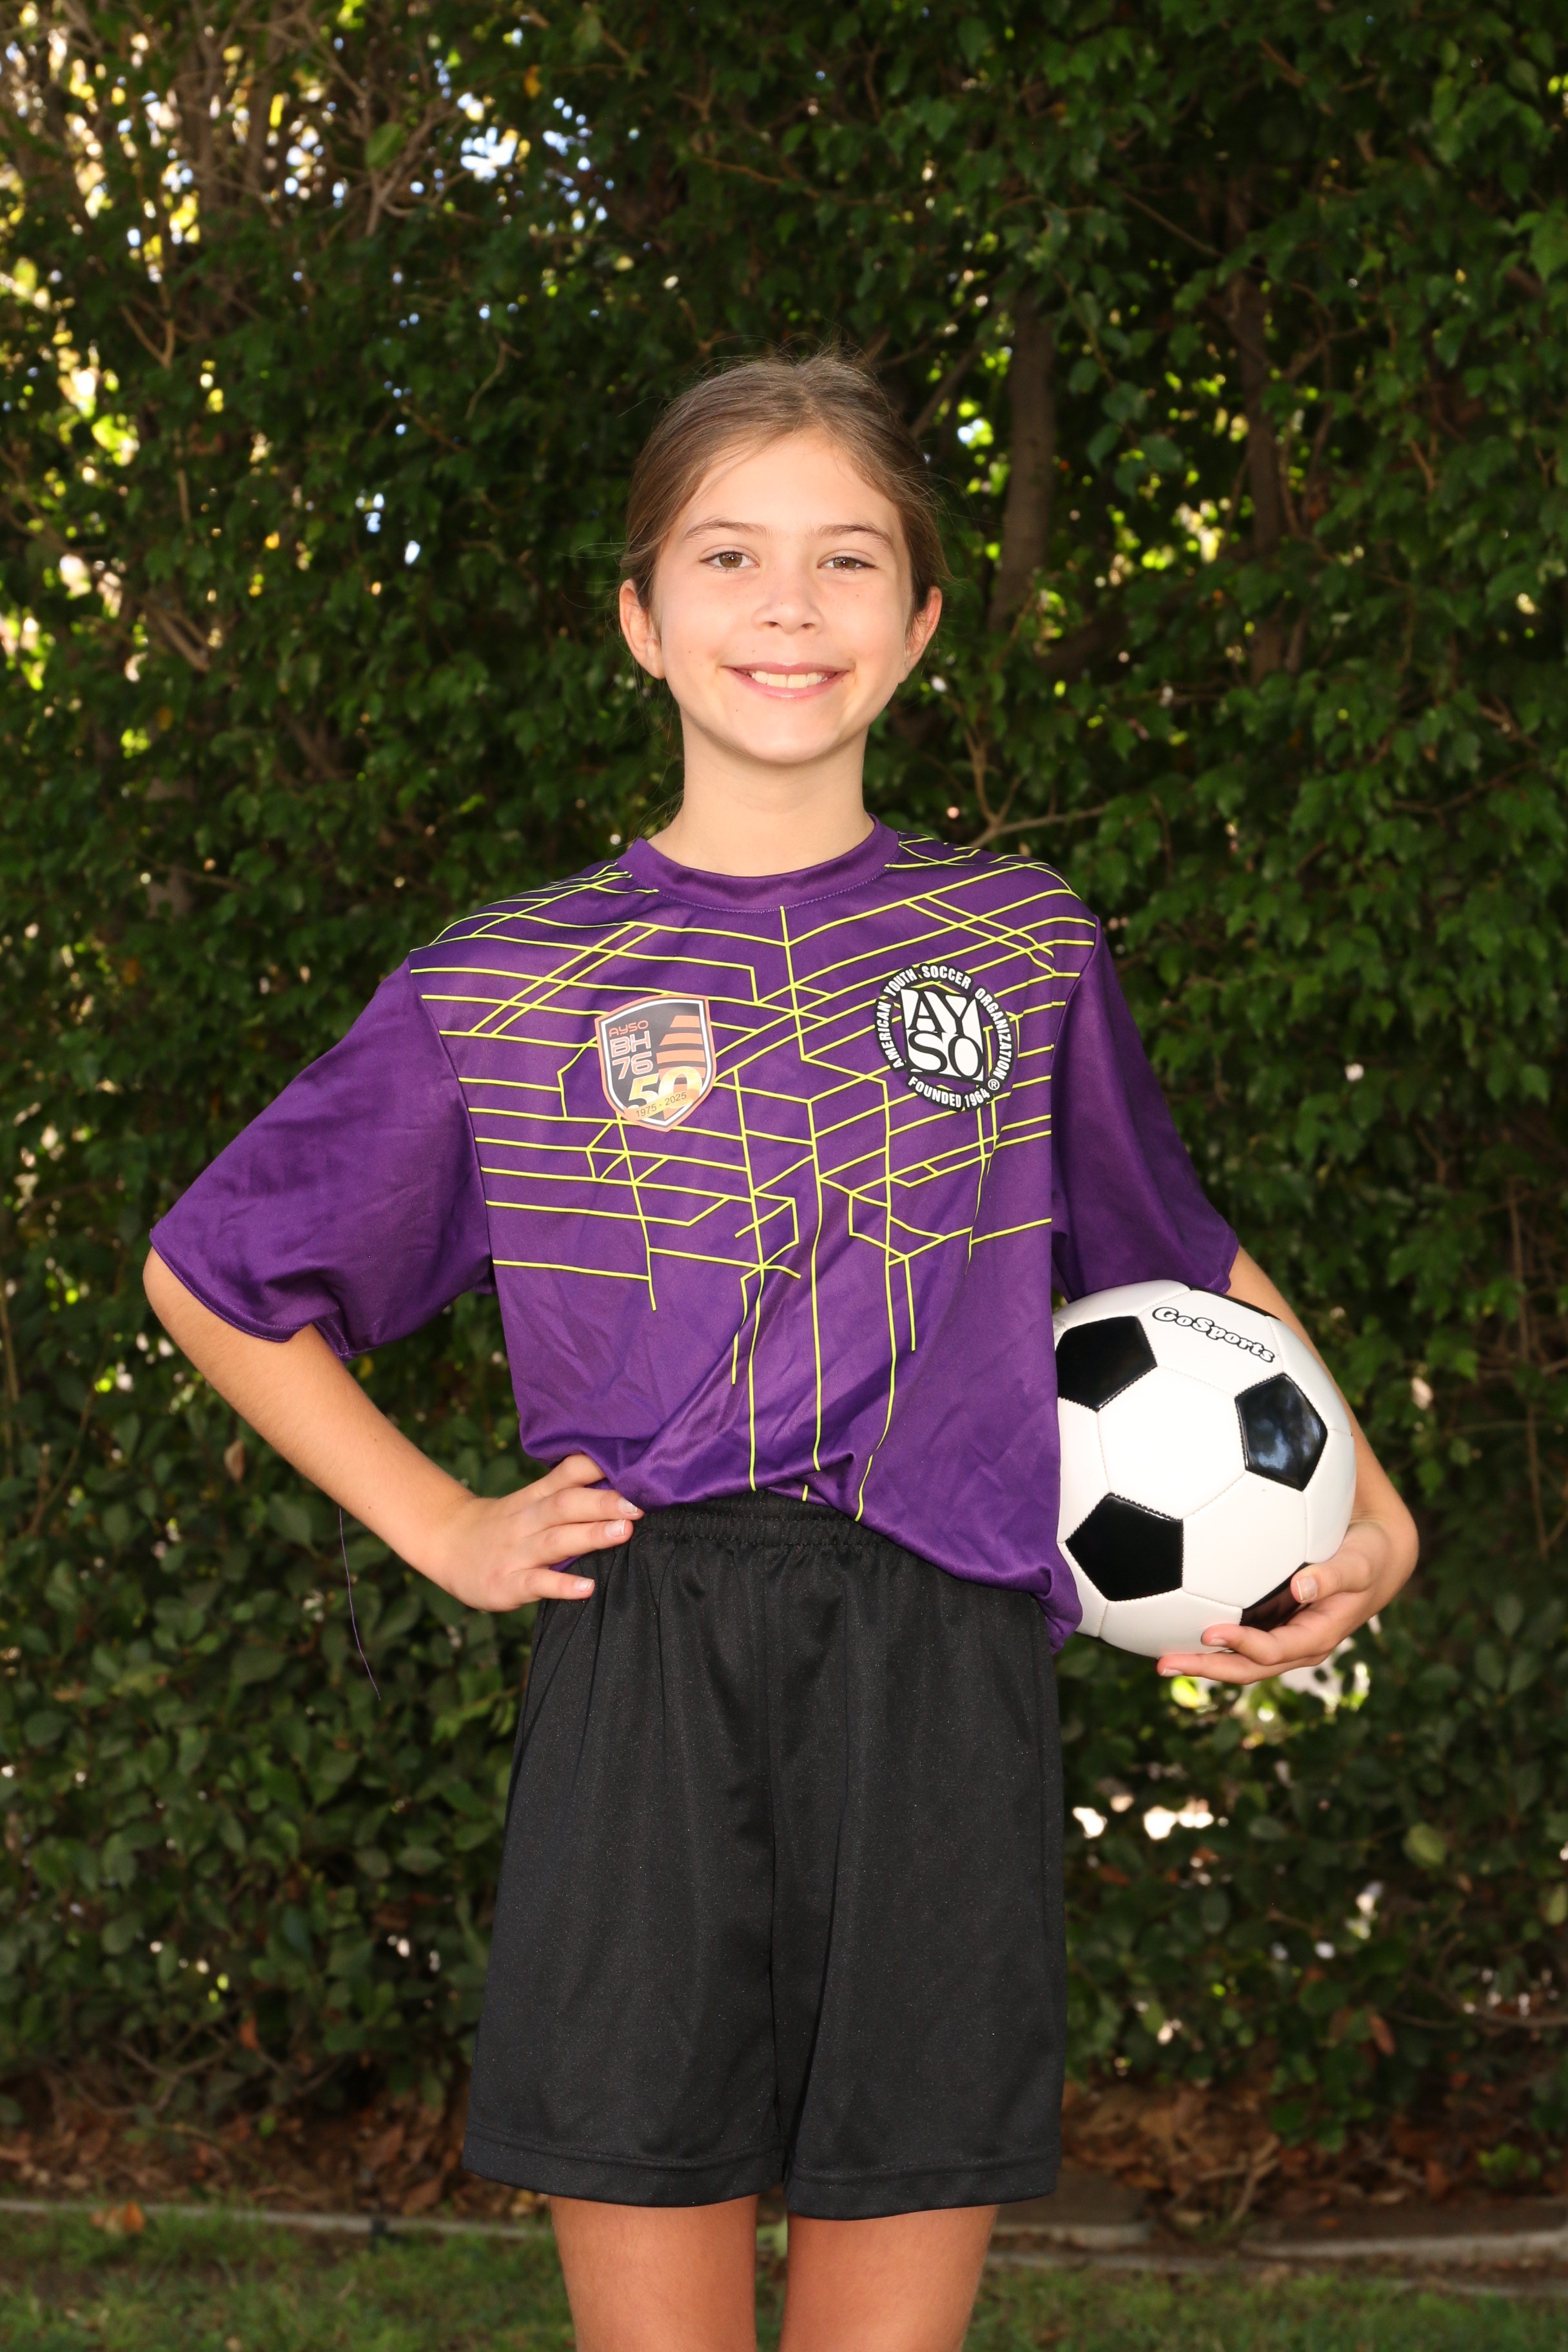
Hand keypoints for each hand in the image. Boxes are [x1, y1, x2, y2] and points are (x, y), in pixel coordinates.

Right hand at [423, 1452, 642, 1612]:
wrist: (446, 1544)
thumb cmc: (504, 1524)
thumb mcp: (530, 1500)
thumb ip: (567, 1489)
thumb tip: (620, 1479)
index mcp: (535, 1497)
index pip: (567, 1473)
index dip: (597, 1467)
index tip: (633, 1466)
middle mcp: (527, 1520)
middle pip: (565, 1505)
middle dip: (602, 1502)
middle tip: (638, 1503)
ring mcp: (516, 1552)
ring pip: (555, 1541)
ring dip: (590, 1535)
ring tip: (623, 1532)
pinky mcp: (507, 1584)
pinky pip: (536, 1584)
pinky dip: (561, 1586)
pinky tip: (587, 1588)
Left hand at [1157, 1514, 1413, 1686]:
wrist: (1373, 1560)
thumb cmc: (1367, 1557)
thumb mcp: (1359, 1563)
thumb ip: (1334, 1575)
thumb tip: (1302, 1585)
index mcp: (1317, 1637)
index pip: (1274, 1650)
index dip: (1243, 1647)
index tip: (1209, 1633)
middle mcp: (1295, 1646)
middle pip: (1247, 1668)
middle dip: (1207, 1669)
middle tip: (1163, 1664)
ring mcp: (1282, 1638)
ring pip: (1237, 1660)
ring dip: (1201, 1662)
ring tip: (1158, 1657)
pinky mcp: (1271, 1625)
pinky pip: (1237, 1639)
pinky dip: (1209, 1641)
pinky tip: (1174, 1628)